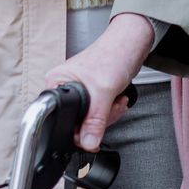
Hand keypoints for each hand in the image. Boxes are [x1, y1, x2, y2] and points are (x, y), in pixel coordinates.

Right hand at [44, 12, 151, 149]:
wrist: (131, 46)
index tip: (92, 129)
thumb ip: (95, 120)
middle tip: (109, 108)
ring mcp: (79, 92)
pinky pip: (98, 114)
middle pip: (76, 123)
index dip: (77, 128)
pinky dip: (110, 110)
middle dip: (99, 119)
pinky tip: (117, 99)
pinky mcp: (92, 95)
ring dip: (108, 114)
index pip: (59, 117)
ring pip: (90, 121)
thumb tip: (88, 143)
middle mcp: (65, 87)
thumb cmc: (113, 55)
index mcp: (57, 82)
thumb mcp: (103, 91)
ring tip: (115, 100)